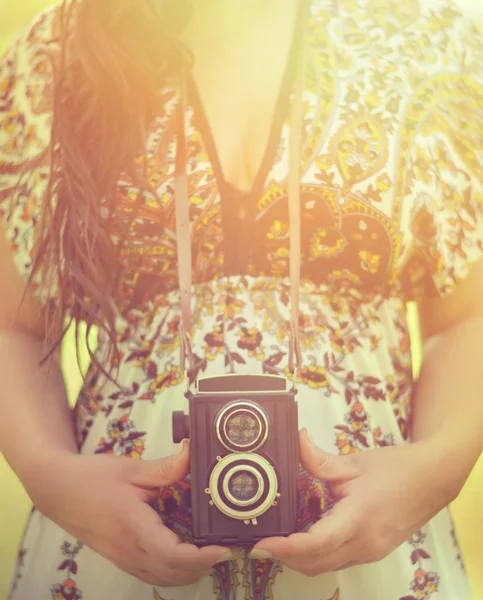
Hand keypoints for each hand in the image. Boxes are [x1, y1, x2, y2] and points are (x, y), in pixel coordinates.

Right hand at [29, 441, 239, 584]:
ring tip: (208, 553)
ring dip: (188, 573)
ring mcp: (122, 558)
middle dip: (203, 567)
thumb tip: (192, 453)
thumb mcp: (132, 469)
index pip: (173, 555)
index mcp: (133, 527)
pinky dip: (172, 571)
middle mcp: (127, 550)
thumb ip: (166, 467)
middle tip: (223, 548)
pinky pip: (150, 574)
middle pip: (172, 574)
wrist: (56, 489)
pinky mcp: (119, 558)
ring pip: (162, 579)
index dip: (202, 557)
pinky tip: (183, 555)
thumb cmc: (91, 478)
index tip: (223, 547)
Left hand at [248, 429, 454, 574]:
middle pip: (316, 563)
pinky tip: (305, 537)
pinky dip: (317, 555)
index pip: (316, 543)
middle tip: (261, 542)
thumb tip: (296, 441)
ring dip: (300, 559)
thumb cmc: (397, 469)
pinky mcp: (372, 551)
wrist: (433, 479)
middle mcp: (364, 544)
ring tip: (279, 540)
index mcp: (358, 519)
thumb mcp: (353, 462)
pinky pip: (338, 561)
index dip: (285, 547)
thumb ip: (318, 458)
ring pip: (326, 566)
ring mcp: (370, 552)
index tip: (262, 544)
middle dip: (285, 557)